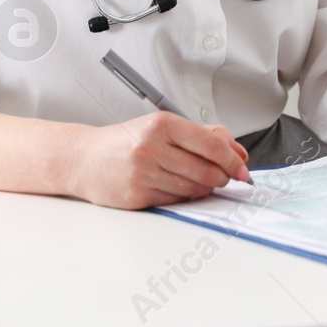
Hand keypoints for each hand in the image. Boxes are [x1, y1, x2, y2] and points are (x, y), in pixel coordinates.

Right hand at [67, 112, 252, 208]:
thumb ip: (202, 134)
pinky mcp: (138, 196)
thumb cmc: (125, 142)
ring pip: (194, 189)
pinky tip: (177, 187)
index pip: (211, 144)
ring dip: (204, 188)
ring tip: (199, 180)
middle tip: (226, 177)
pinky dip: (184, 197)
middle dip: (223, 177)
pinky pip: (176, 202)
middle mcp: (152, 148)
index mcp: (162, 125)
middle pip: (207, 171)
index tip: (242, 168)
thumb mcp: (161, 126)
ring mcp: (144, 174)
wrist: (84, 159)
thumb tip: (236, 149)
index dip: (233, 159)